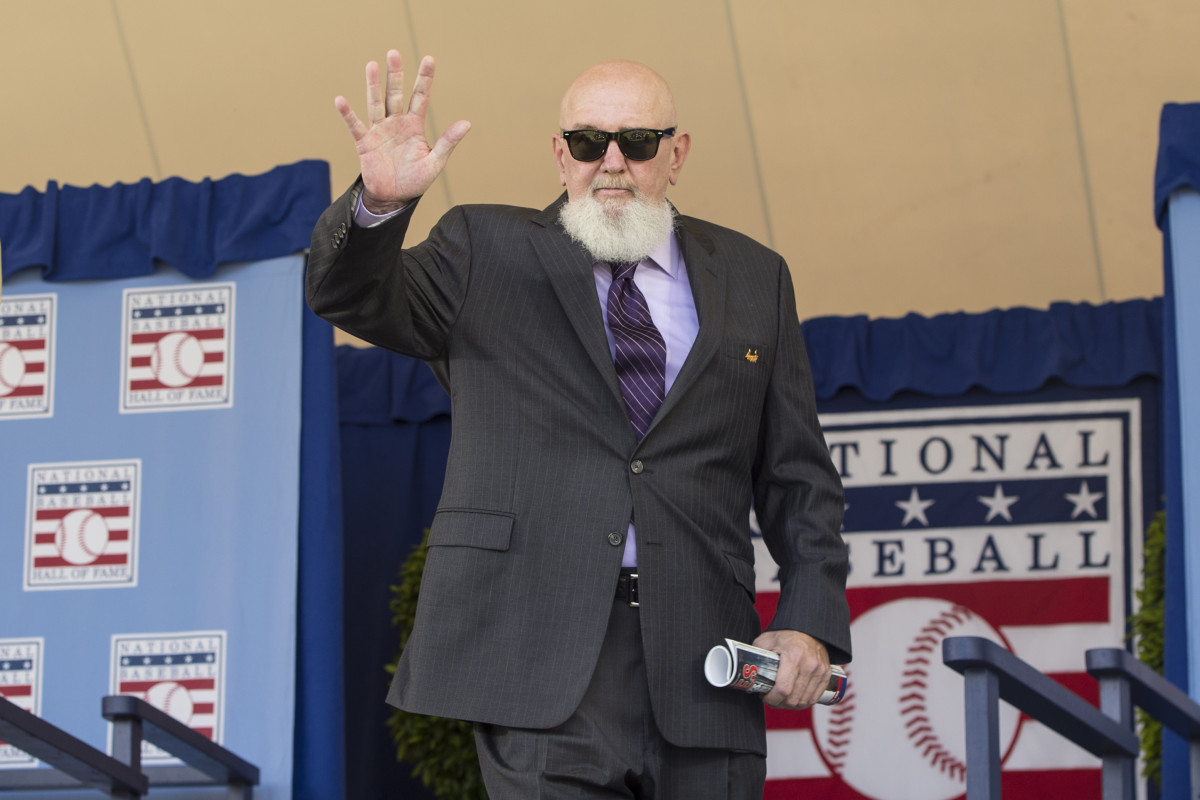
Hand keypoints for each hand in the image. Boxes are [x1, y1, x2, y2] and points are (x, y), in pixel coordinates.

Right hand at [334, 51, 470, 212]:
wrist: (394, 198)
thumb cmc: (415, 180)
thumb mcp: (435, 162)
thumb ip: (448, 142)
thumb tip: (467, 123)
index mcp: (414, 125)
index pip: (420, 97)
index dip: (424, 79)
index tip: (429, 59)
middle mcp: (396, 123)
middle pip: (395, 94)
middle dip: (395, 75)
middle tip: (394, 53)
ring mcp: (379, 131)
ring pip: (376, 104)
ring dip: (373, 86)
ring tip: (372, 65)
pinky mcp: (364, 143)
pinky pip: (355, 126)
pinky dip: (348, 114)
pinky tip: (340, 100)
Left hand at [752, 630, 830, 709]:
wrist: (808, 628)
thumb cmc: (785, 635)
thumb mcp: (765, 641)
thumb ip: (756, 658)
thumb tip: (745, 675)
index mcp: (794, 656)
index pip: (783, 689)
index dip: (771, 699)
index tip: (763, 697)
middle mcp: (810, 665)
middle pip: (794, 699)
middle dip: (779, 704)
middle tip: (770, 698)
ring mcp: (820, 671)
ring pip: (804, 701)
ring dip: (791, 705)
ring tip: (781, 699)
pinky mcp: (826, 675)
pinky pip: (814, 698)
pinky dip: (803, 702)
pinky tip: (793, 698)